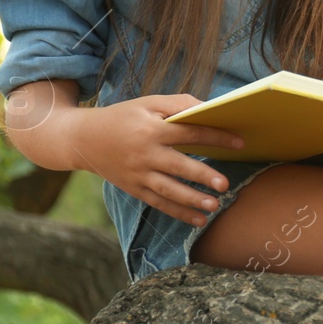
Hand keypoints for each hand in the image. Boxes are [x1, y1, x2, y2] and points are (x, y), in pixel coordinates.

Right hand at [72, 95, 247, 226]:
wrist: (83, 139)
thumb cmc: (123, 117)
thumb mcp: (149, 103)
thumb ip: (180, 104)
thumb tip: (209, 109)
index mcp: (151, 129)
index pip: (189, 133)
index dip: (216, 137)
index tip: (239, 143)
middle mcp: (144, 154)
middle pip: (178, 166)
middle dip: (203, 176)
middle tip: (225, 185)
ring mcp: (137, 175)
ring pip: (168, 191)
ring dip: (192, 200)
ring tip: (214, 206)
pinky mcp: (133, 189)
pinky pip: (158, 203)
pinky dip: (178, 213)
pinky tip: (198, 220)